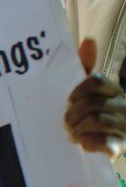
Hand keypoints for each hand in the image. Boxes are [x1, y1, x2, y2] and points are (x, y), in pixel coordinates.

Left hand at [65, 38, 125, 157]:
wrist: (115, 143)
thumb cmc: (98, 115)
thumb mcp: (91, 93)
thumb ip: (87, 68)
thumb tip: (89, 40)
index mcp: (114, 91)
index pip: (95, 81)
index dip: (77, 92)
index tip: (69, 102)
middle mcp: (123, 105)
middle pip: (91, 104)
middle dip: (72, 115)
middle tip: (67, 124)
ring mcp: (124, 126)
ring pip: (95, 120)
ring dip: (77, 130)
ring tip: (73, 134)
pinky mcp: (121, 146)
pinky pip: (102, 141)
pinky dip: (88, 143)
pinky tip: (84, 144)